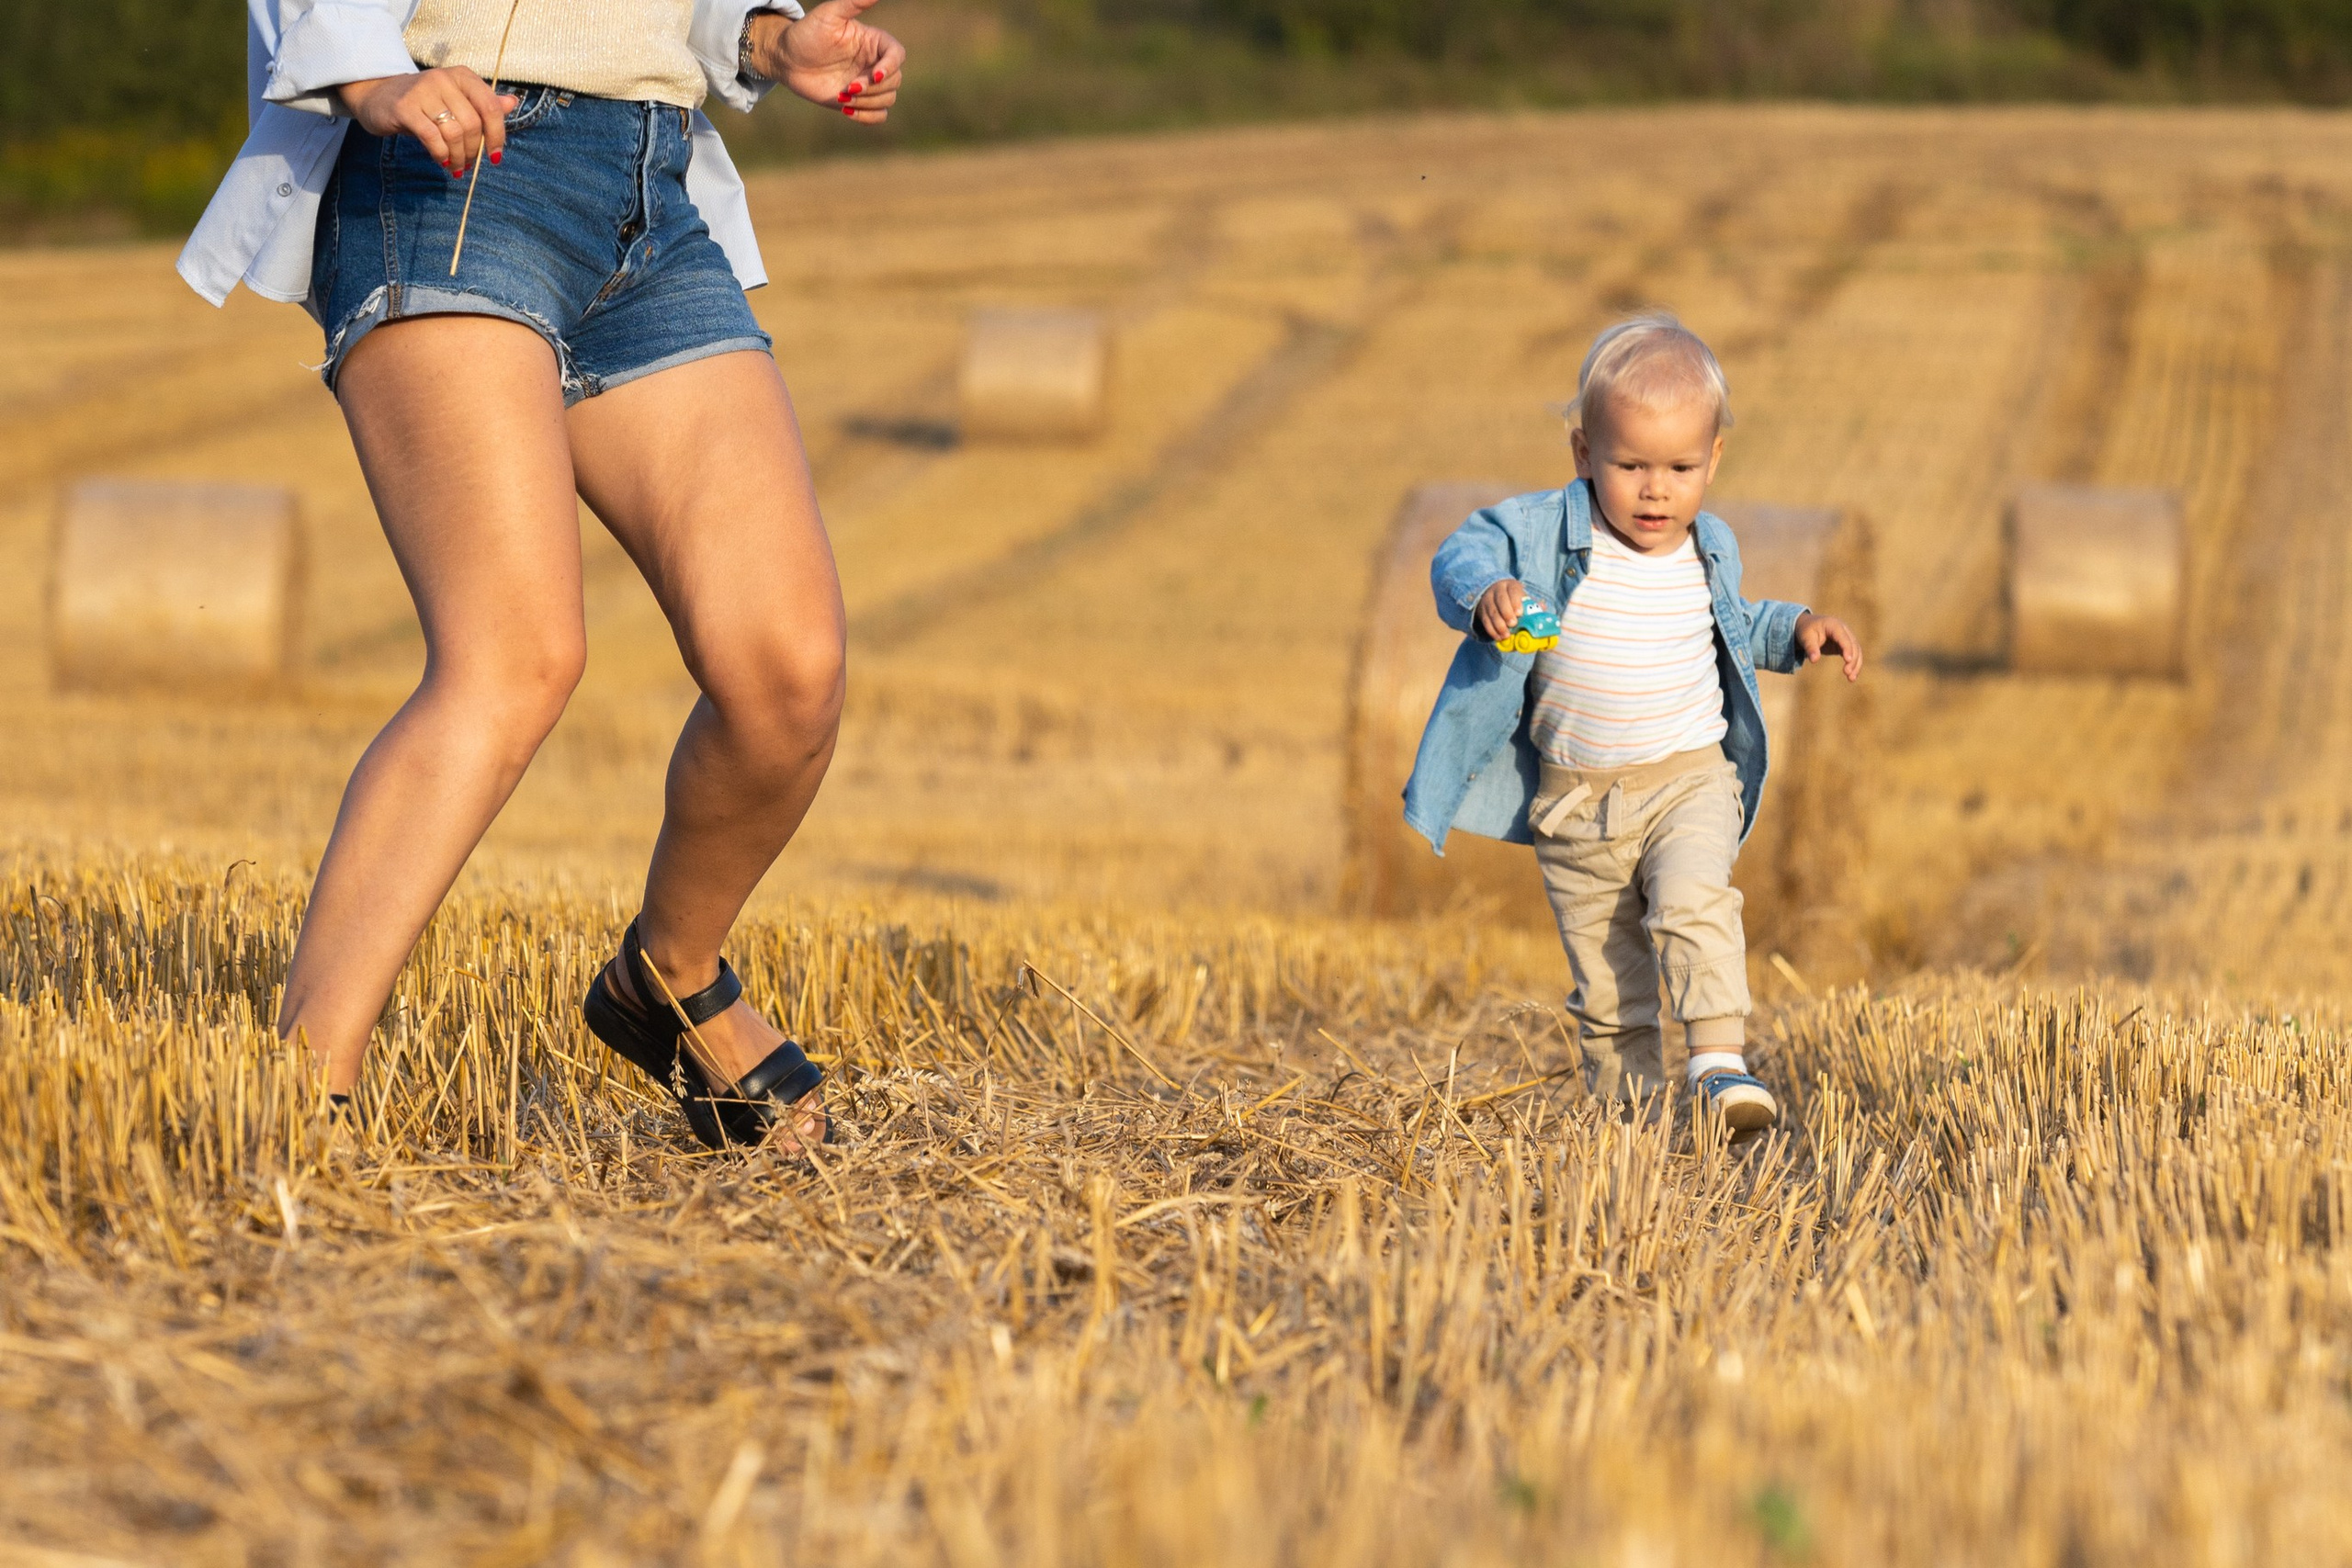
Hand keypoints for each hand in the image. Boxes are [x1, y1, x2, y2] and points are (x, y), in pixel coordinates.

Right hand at [336, 68, 519, 175]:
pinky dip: (441, 155)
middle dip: (474, 151)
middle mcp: (443, 79)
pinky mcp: (405, 107)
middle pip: (473, 124)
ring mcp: (422, 91)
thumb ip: (483, 103)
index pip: (490, 107)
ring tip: (455, 166)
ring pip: (454, 133)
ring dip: (458, 157)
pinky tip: (441, 161)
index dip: (497, 135)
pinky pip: (433, 138)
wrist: (377, 95)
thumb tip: (512, 103)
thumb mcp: (455, 99)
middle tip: (467, 164)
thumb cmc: (424, 102)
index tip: (495, 156)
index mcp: (461, 76)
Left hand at [749, 0, 906, 121]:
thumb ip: (854, 2)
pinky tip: (847, 110)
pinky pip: (878, 116)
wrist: (787, 58)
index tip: (874, 75)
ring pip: (888, 99)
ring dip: (868, 103)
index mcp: (873, 42)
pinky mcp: (859, 101)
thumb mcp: (830, 14)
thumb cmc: (807, 32)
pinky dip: (868, 117)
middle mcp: (874, 62)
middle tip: (847, 87)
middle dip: (874, 88)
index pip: (897, 55)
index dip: (891, 67)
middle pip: (895, 80)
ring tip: (843, 96)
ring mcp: (868, 84)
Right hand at [1475, 580, 1525, 642]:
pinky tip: (1499, 637)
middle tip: (1513, 624)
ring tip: (1506, 635)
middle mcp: (1497, 590)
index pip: (1512, 591)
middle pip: (1500, 601)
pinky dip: (1492, 630)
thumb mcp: (1521, 596)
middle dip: (1506, 613)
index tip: (1519, 613)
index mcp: (1510, 585)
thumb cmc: (1513, 598)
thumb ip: (1531, 603)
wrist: (1493, 594)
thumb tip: (1543, 607)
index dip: (1515, 602)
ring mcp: (1488, 600)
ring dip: (1499, 625)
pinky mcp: (1482, 611)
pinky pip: (1485, 621)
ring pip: (1492, 612)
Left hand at [1796, 612, 1863, 680]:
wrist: (1808, 626)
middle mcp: (1844, 630)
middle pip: (1853, 645)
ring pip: (1857, 651)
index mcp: (1834, 625)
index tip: (1848, 660)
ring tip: (1851, 679)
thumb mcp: (1805, 637)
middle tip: (1847, 673)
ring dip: (1856, 664)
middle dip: (1853, 659)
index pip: (1843, 637)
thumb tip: (1814, 660)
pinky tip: (1851, 677)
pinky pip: (1853, 655)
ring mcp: (1847, 637)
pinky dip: (1854, 665)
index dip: (1847, 648)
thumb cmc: (1806, 630)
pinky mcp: (1846, 646)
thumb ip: (1810, 648)